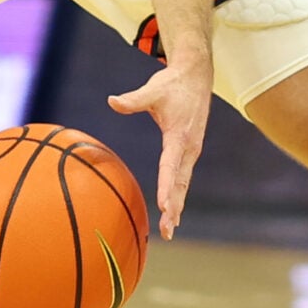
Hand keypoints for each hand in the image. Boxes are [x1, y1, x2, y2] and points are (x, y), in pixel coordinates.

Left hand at [107, 62, 210, 239]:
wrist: (196, 76)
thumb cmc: (172, 84)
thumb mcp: (152, 90)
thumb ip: (133, 99)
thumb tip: (112, 101)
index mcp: (180, 136)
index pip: (171, 166)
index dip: (167, 187)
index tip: (164, 206)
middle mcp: (189, 147)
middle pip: (180, 183)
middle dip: (174, 208)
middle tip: (167, 230)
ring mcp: (191, 150)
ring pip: (183, 183)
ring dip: (177, 206)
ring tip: (169, 229)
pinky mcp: (189, 150)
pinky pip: (183, 176)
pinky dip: (178, 194)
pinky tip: (172, 209)